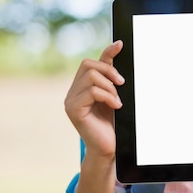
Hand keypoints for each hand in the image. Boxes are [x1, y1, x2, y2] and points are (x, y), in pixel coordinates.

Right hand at [64, 41, 124, 158]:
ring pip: (91, 77)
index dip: (106, 53)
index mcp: (81, 86)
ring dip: (110, 87)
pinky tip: (116, 106)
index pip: (90, 62)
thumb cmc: (113, 123)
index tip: (121, 45)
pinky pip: (92, 91)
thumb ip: (112, 75)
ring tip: (117, 101)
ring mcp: (70, 100)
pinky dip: (108, 96)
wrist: (109, 147)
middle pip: (88, 64)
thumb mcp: (114, 94)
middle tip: (122, 84)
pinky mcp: (73, 110)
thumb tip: (118, 46)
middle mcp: (72, 91)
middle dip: (109, 71)